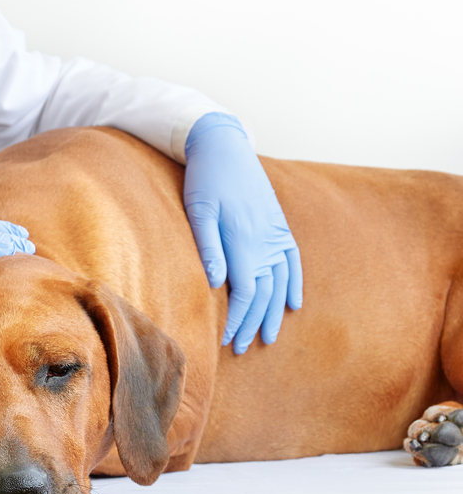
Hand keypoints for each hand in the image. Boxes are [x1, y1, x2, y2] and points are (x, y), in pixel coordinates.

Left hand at [183, 113, 301, 353]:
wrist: (225, 145)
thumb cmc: (204, 178)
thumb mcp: (198, 209)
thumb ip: (209, 246)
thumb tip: (217, 283)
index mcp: (244, 241)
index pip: (244, 293)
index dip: (237, 320)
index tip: (226, 341)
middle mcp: (266, 241)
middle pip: (263, 294)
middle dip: (253, 324)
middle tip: (241, 349)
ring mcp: (277, 234)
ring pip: (280, 283)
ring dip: (274, 313)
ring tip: (268, 338)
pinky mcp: (280, 225)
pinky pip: (293, 261)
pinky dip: (294, 285)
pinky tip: (294, 304)